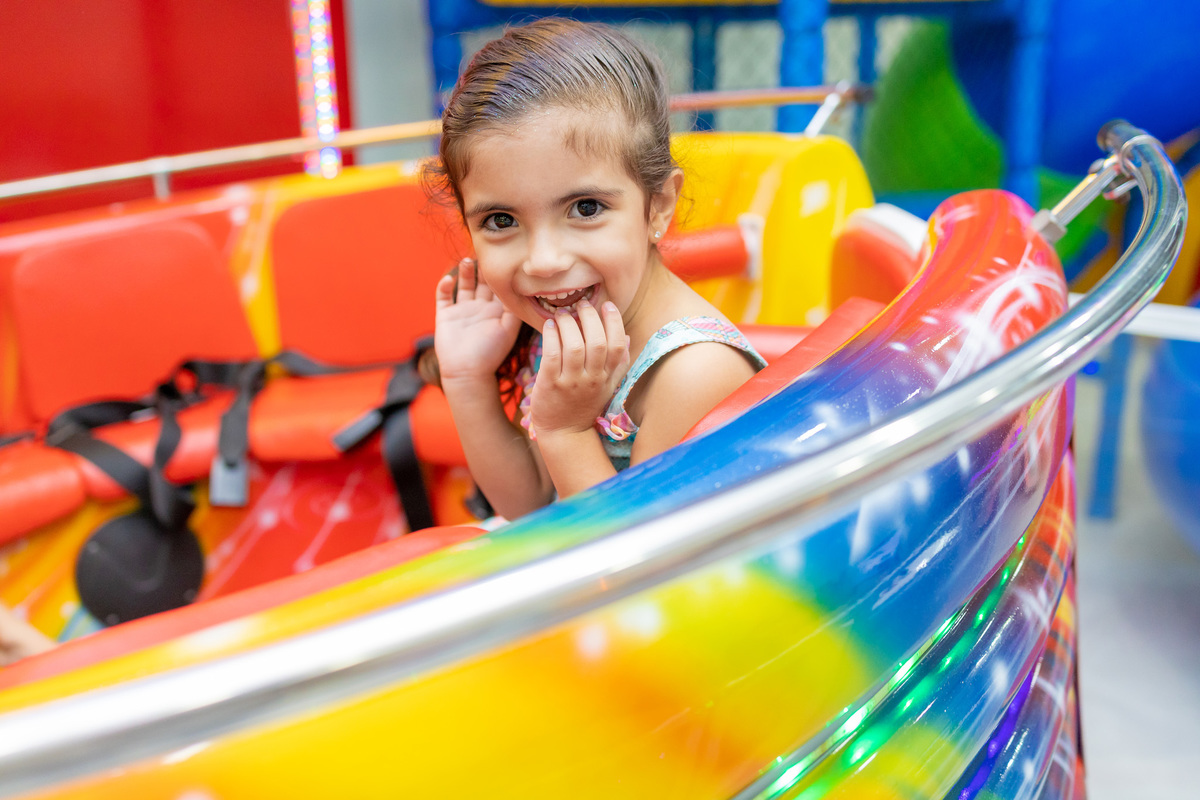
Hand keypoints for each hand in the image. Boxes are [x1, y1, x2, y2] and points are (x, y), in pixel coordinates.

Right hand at [434, 258, 521, 382]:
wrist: (467, 373)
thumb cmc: (491, 354)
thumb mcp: (508, 330)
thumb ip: (515, 310)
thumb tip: (524, 289)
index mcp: (496, 311)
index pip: (499, 287)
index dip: (501, 273)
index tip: (504, 256)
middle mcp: (479, 308)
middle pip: (482, 282)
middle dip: (483, 267)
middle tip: (485, 251)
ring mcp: (462, 311)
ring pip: (464, 285)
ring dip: (465, 272)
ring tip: (468, 261)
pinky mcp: (445, 315)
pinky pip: (444, 296)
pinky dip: (444, 286)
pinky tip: (449, 279)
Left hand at [532, 299, 629, 437]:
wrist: (565, 434)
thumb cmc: (584, 406)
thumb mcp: (607, 386)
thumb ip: (618, 364)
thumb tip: (627, 337)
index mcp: (607, 377)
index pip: (617, 346)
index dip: (614, 322)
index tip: (607, 305)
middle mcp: (591, 380)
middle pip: (596, 343)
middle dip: (590, 318)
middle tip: (581, 305)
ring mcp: (570, 383)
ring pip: (574, 347)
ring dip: (568, 324)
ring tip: (562, 314)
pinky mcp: (550, 385)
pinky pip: (552, 355)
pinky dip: (551, 336)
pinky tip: (549, 326)